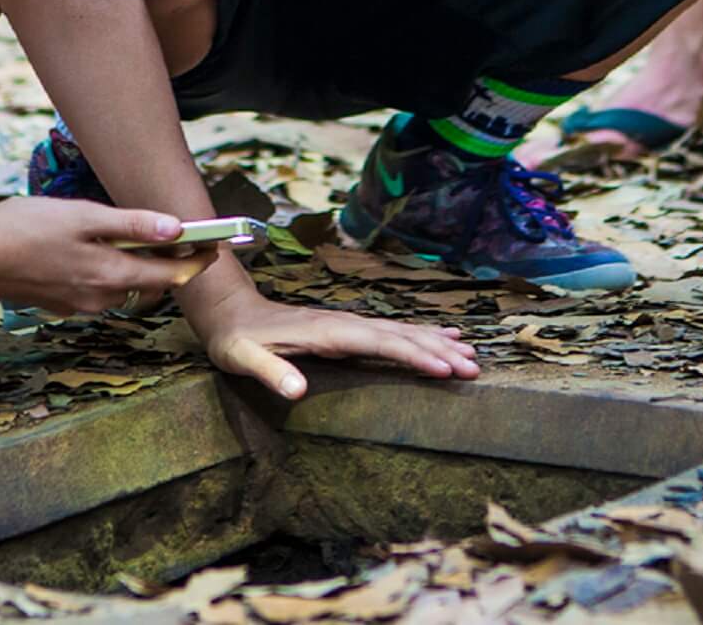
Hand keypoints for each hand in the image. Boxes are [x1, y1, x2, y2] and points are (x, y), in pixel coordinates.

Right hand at [0, 199, 218, 315]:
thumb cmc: (26, 227)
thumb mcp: (83, 217)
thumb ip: (131, 224)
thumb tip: (175, 229)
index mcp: (110, 275)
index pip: (171, 275)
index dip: (196, 261)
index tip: (215, 247)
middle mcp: (99, 299)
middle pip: (149, 286)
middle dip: (169, 266)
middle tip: (180, 240)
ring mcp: (77, 305)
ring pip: (123, 290)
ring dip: (137, 270)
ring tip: (140, 240)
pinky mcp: (59, 303)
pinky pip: (97, 292)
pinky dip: (109, 274)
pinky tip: (98, 251)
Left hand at [190, 282, 479, 399]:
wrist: (229, 311)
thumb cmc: (236, 339)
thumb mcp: (242, 357)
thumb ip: (269, 372)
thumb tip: (297, 391)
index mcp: (327, 331)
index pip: (378, 343)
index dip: (412, 355)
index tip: (443, 369)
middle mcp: (344, 324)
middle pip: (399, 336)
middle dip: (438, 351)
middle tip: (473, 368)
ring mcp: (348, 324)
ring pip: (400, 332)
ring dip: (436, 343)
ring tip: (470, 354)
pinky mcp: (348, 330)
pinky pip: (393, 333)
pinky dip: (421, 336)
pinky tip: (443, 337)